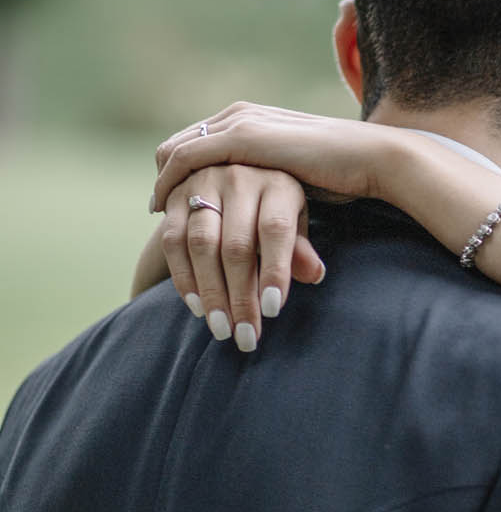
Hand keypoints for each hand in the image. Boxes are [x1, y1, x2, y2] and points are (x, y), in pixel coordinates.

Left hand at [152, 102, 391, 215]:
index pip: (197, 141)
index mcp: (252, 118)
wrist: (371, 159)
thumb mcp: (295, 175)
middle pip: (178, 145)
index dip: (178, 173)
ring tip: (160, 218)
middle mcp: (239, 114)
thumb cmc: (343, 174)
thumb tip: (264, 204)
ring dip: (164, 187)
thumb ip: (271, 181)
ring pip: (176, 153)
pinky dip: (170, 185)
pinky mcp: (242, 137)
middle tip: (159, 213)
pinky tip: (166, 212)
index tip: (173, 202)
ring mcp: (238, 122)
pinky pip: (186, 159)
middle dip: (165, 180)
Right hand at [160, 166, 324, 349]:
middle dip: (240, 296)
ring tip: (222, 329)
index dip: (274, 271)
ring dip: (210, 293)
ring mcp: (203, 183)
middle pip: (236, 245)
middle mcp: (239, 178)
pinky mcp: (174, 195)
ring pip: (201, 245)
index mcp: (278, 184)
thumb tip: (315, 275)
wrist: (230, 175)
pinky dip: (183, 277)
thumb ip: (299, 249)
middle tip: (246, 336)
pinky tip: (198, 307)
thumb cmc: (272, 208)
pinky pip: (173, 241)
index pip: (275, 230)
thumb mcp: (294, 221)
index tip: (272, 311)